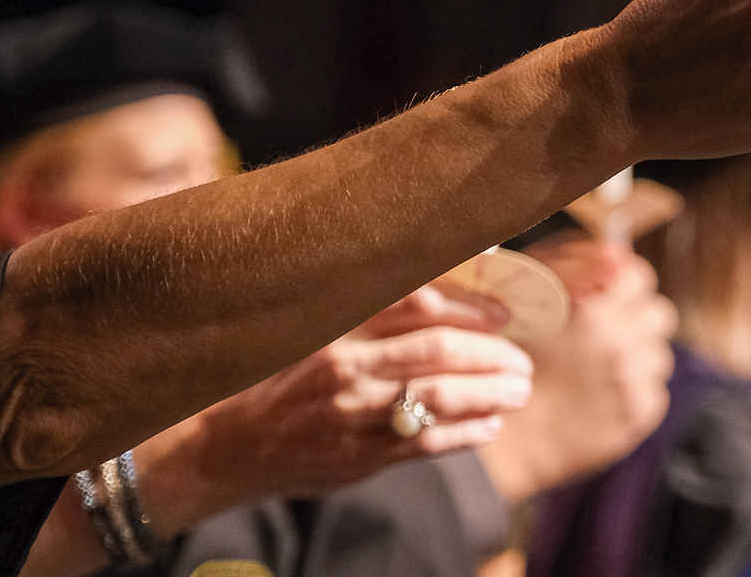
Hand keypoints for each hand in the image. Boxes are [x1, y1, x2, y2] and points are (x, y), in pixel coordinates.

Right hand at [141, 284, 533, 514]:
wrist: (229, 446)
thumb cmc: (279, 382)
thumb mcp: (314, 334)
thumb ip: (370, 314)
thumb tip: (442, 291)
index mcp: (335, 329)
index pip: (416, 304)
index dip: (469, 307)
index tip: (503, 314)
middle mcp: (346, 369)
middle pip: (437, 352)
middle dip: (490, 355)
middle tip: (520, 360)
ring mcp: (353, 417)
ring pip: (439, 399)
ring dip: (489, 395)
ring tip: (517, 391)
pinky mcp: (359, 459)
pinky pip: (426, 444)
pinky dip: (466, 433)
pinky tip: (490, 426)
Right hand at [478, 238, 677, 501]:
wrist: (506, 439)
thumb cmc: (502, 364)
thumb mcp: (521, 302)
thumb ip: (566, 265)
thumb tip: (612, 250)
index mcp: (589, 309)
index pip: (639, 277)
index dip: (628, 283)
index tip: (616, 293)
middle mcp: (616, 341)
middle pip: (659, 313)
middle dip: (638, 318)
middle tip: (612, 332)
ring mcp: (632, 380)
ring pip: (659, 353)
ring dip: (638, 356)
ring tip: (602, 368)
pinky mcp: (639, 413)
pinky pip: (655, 389)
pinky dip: (634, 390)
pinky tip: (601, 395)